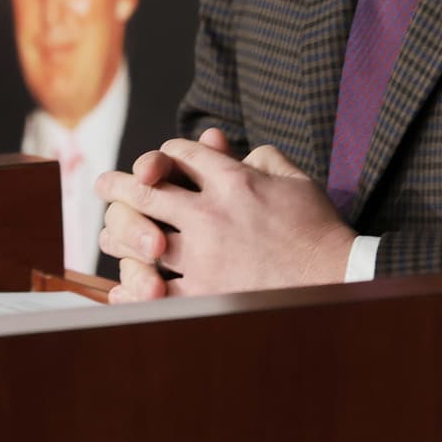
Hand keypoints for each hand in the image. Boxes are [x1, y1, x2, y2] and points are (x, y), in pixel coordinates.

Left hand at [95, 130, 354, 302]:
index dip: (164, 154)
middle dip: (119, 185)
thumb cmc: (319, 230)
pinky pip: (158, 291)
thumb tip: (229, 148)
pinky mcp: (207, 293)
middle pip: (147, 190)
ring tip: (108, 235)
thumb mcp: (296, 179)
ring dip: (120, 235)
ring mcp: (206, 255)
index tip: (157, 164)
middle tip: (103, 185)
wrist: (338, 280)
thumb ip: (261, 157)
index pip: (180, 153)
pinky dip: (135, 291)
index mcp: (233, 179)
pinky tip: (122, 289)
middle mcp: (212, 213)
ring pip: (143, 238)